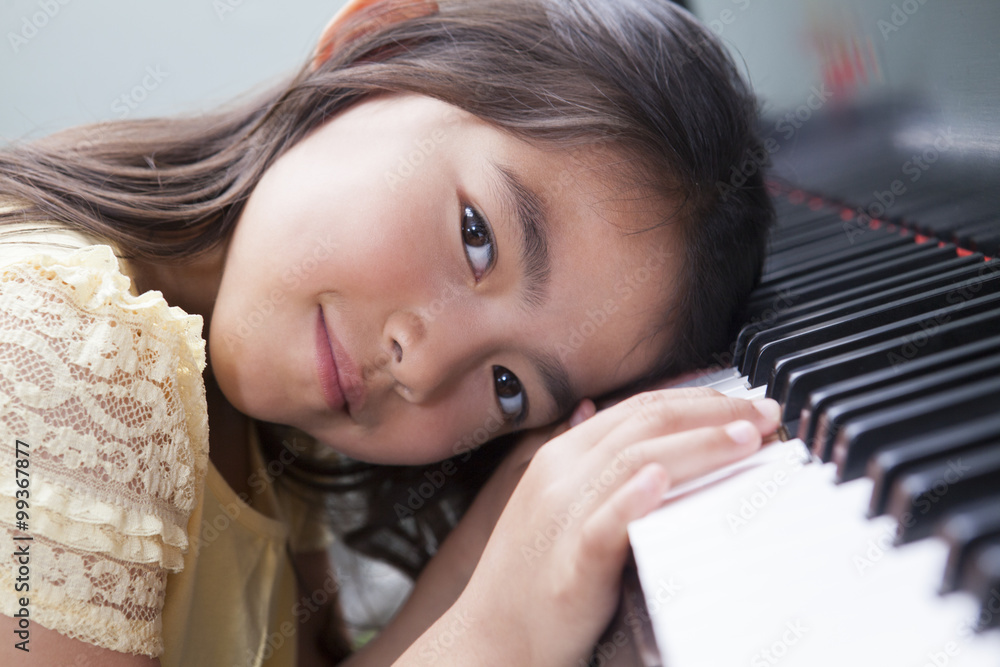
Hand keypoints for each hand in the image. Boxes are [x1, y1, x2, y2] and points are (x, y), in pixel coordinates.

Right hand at [453, 387, 780, 665]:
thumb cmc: (533, 573)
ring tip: (746, 439)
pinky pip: (601, 526)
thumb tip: (600, 413)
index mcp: (562, 455)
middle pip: (644, 424)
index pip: (638, 408)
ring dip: (697, 445)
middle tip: (765, 413)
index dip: (697, 399)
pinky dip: (632, 500)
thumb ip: (587, 461)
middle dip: (712, 412)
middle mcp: (561, 475)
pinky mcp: (570, 566)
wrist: (494, 635)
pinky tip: (660, 483)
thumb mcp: (556, 503)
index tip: (745, 404)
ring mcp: (562, 517)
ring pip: (633, 462)